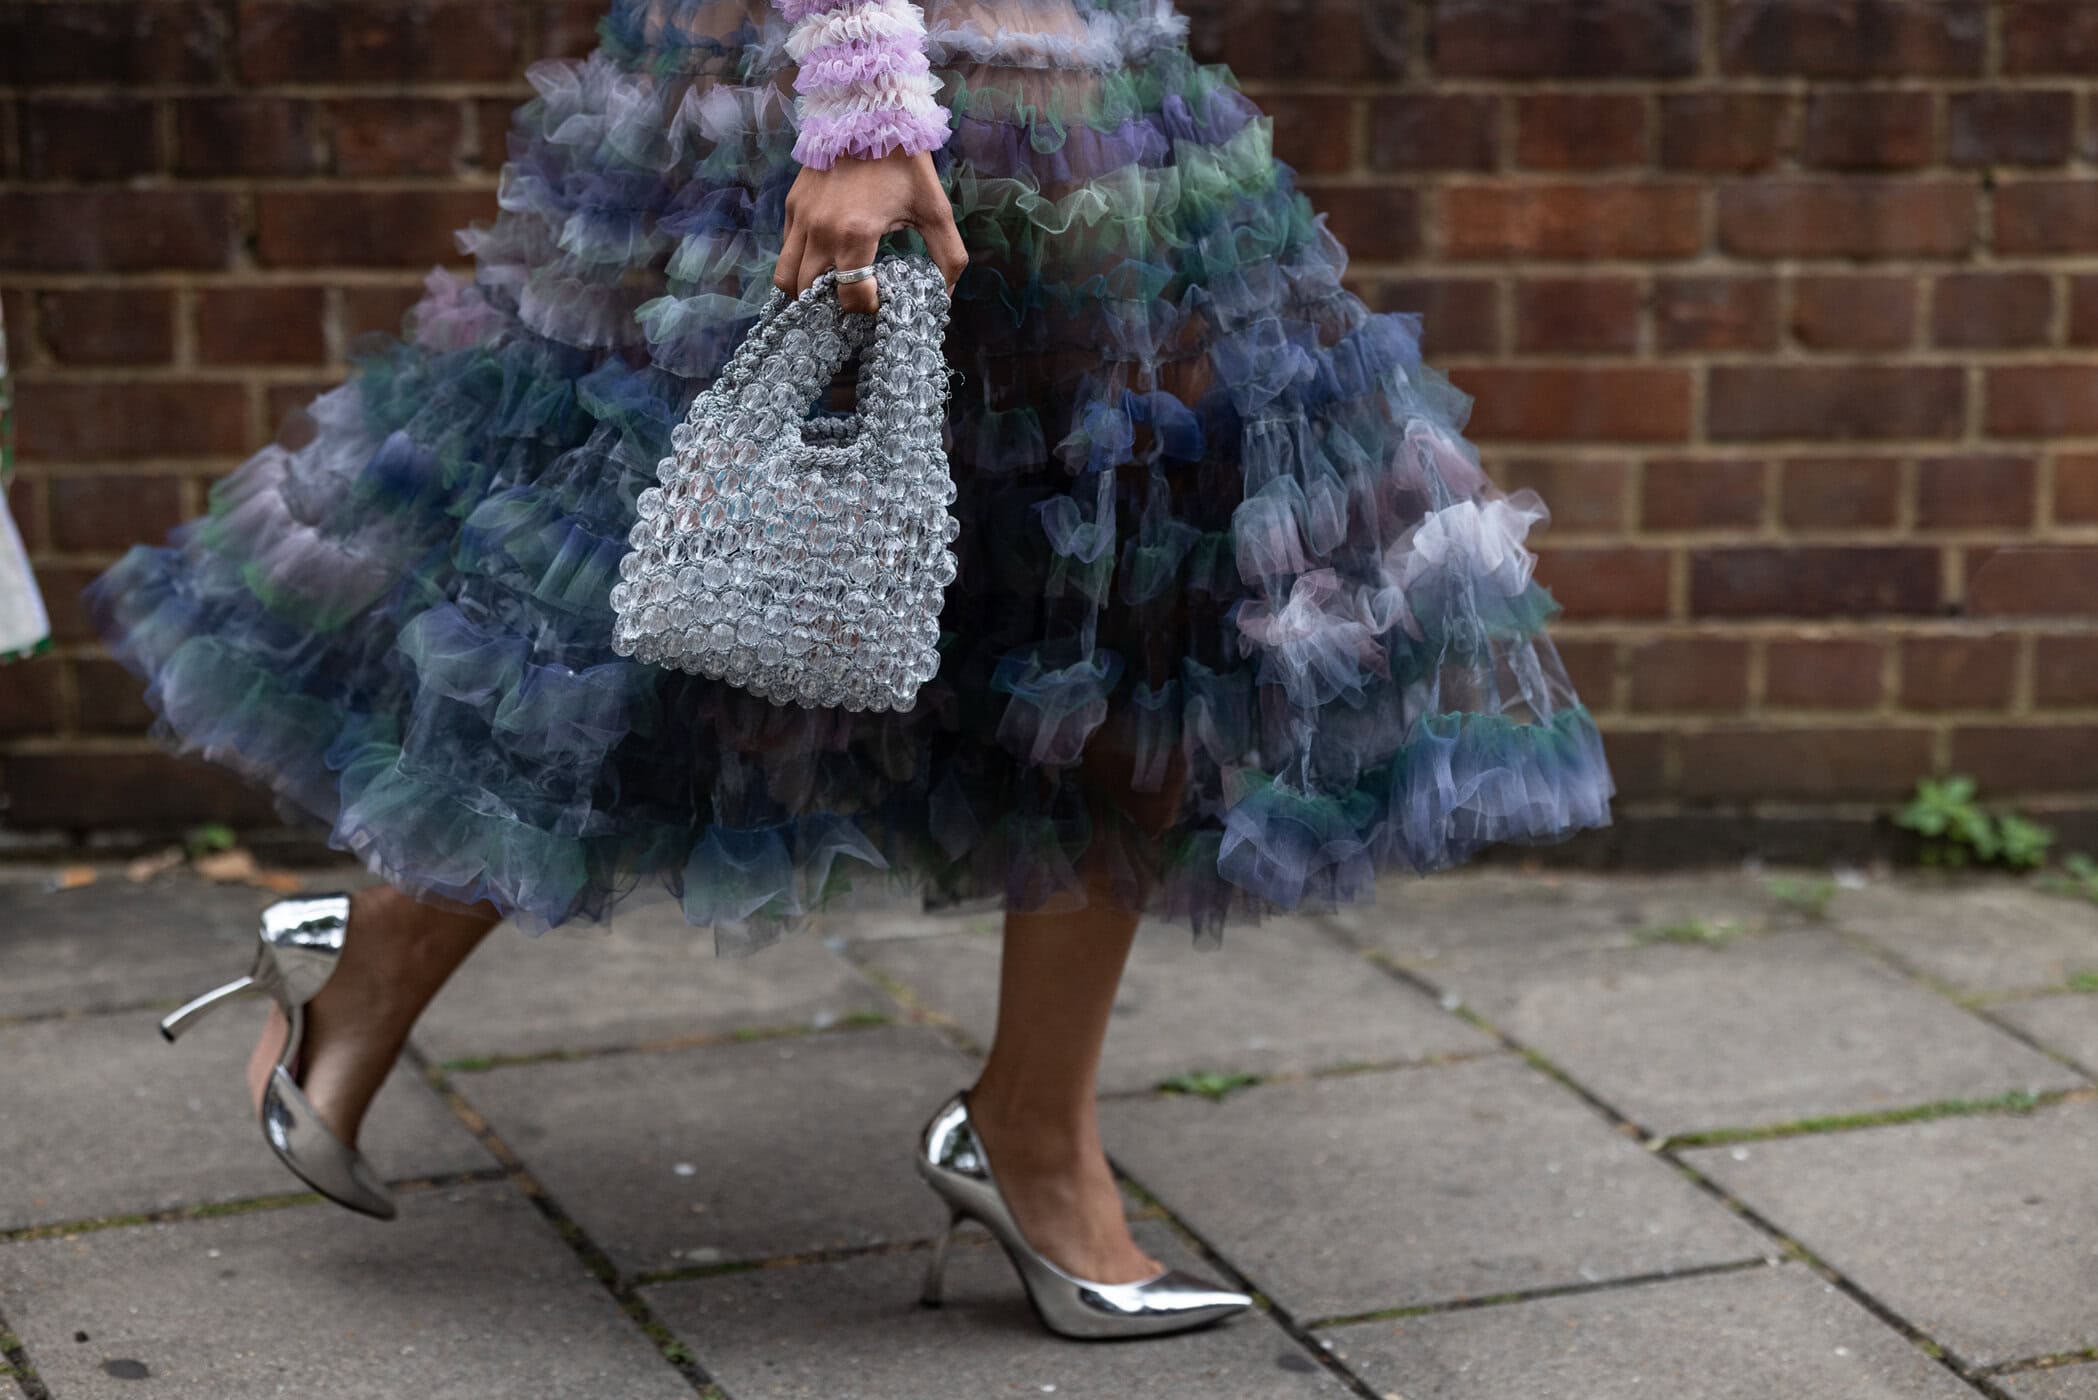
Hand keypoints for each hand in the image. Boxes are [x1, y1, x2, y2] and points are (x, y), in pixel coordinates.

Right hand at [772, 149, 967, 314]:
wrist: (870, 111)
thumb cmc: (906, 162)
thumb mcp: (936, 211)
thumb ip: (949, 258)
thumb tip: (943, 296)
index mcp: (855, 235)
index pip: (850, 297)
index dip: (867, 308)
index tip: (880, 299)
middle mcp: (820, 230)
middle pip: (810, 294)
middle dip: (832, 304)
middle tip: (855, 298)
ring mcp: (801, 217)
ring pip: (786, 277)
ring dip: (806, 290)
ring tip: (831, 287)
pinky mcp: (792, 205)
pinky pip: (785, 249)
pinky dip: (799, 264)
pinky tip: (824, 260)